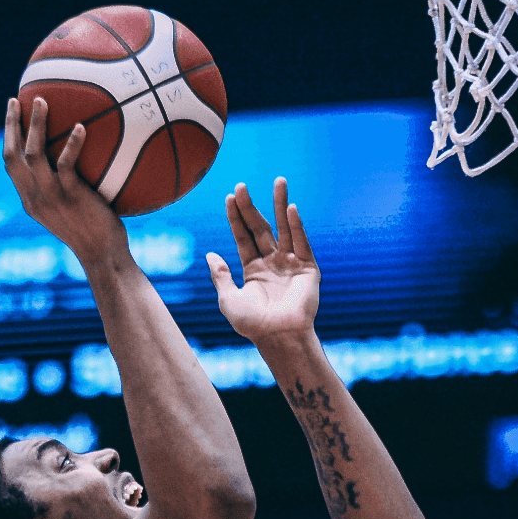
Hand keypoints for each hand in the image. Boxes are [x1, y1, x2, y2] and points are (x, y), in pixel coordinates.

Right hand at [1, 97, 129, 270]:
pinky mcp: (71, 198)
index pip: (10, 165)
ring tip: (42, 101)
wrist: (103, 257)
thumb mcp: (70, 211)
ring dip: (35, 125)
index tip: (12, 113)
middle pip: (12, 156)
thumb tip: (78, 161)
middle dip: (11, 125)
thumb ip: (64, 189)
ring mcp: (51, 198)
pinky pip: (66, 165)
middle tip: (16, 100)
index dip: (8, 137)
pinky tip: (80, 127)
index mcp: (30, 201)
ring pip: (33, 155)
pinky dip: (71, 144)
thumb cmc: (94, 233)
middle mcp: (35, 198)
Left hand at [207, 178, 319, 344]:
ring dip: (280, 204)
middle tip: (242, 185)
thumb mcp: (228, 299)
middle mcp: (272, 262)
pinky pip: (301, 242)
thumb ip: (220, 276)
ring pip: (283, 228)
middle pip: (261, 227)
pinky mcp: (308, 268)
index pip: (243, 237)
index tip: (229, 197)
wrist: (279, 338)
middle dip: (251, 207)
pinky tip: (289, 208)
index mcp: (253, 269)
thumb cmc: (252, 324)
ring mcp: (291, 263)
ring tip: (278, 180)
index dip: (235, 218)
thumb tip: (209, 254)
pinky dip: (296, 225)